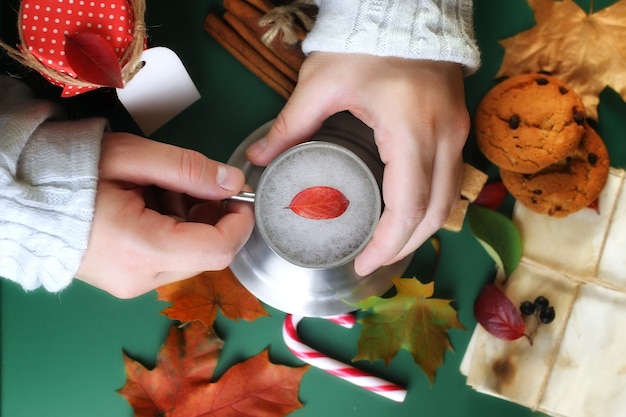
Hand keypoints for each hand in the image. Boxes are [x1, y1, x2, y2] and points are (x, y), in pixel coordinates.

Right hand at [76, 132, 254, 297]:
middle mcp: (140, 278)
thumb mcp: (133, 157)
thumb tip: (233, 181)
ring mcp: (131, 284)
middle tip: (193, 183)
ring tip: (159, 189)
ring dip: (191, 221)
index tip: (240, 195)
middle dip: (212, 217)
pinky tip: (149, 204)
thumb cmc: (69, 173)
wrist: (19, 199)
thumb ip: (188, 169)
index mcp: (142, 249)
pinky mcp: (126, 281)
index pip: (218, 248)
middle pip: (206, 254)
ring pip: (189, 256)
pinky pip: (168, 258)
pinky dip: (173, 230)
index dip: (240, 222)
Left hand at [246, 52, 468, 275]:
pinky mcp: (457, 128)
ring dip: (421, 229)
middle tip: (373, 261)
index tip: (363, 262)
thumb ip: (290, 125)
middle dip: (405, 245)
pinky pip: (450, 181)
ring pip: (449, 200)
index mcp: (410, 129)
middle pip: (436, 213)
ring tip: (387, 244)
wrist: (407, 11)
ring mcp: (457, 133)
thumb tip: (257, 159)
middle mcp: (443, 137)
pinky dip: (429, 205)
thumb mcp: (321, 82)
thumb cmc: (364, 42)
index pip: (408, 205)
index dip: (387, 243)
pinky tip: (405, 213)